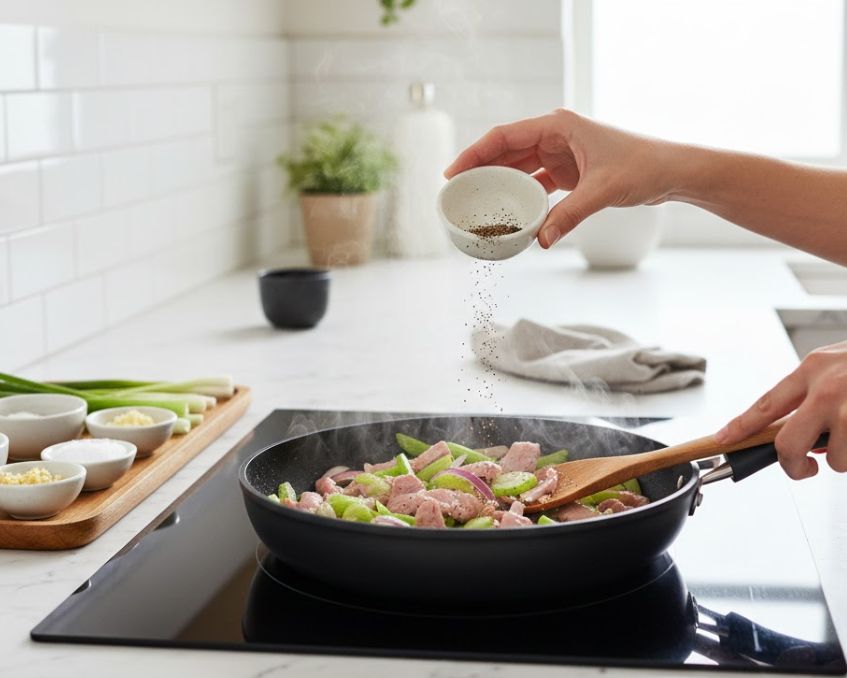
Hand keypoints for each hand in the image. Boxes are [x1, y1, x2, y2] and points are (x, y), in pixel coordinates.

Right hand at [444, 109, 681, 247]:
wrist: (671, 171)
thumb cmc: (643, 165)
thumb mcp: (602, 189)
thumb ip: (569, 215)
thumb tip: (541, 241)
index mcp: (559, 125)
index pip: (505, 136)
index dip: (475, 153)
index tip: (454, 172)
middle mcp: (555, 135)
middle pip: (506, 150)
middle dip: (480, 169)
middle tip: (455, 191)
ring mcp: (561, 153)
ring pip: (518, 167)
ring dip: (498, 183)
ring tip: (475, 202)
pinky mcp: (568, 171)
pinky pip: (535, 182)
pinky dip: (521, 196)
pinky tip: (508, 212)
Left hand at [714, 341, 846, 478]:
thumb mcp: (837, 364)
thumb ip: (814, 392)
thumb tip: (796, 431)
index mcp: (814, 369)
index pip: (766, 405)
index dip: (741, 427)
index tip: (722, 440)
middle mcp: (830, 389)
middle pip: (789, 445)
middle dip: (794, 465)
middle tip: (805, 467)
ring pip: (835, 459)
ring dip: (846, 457)